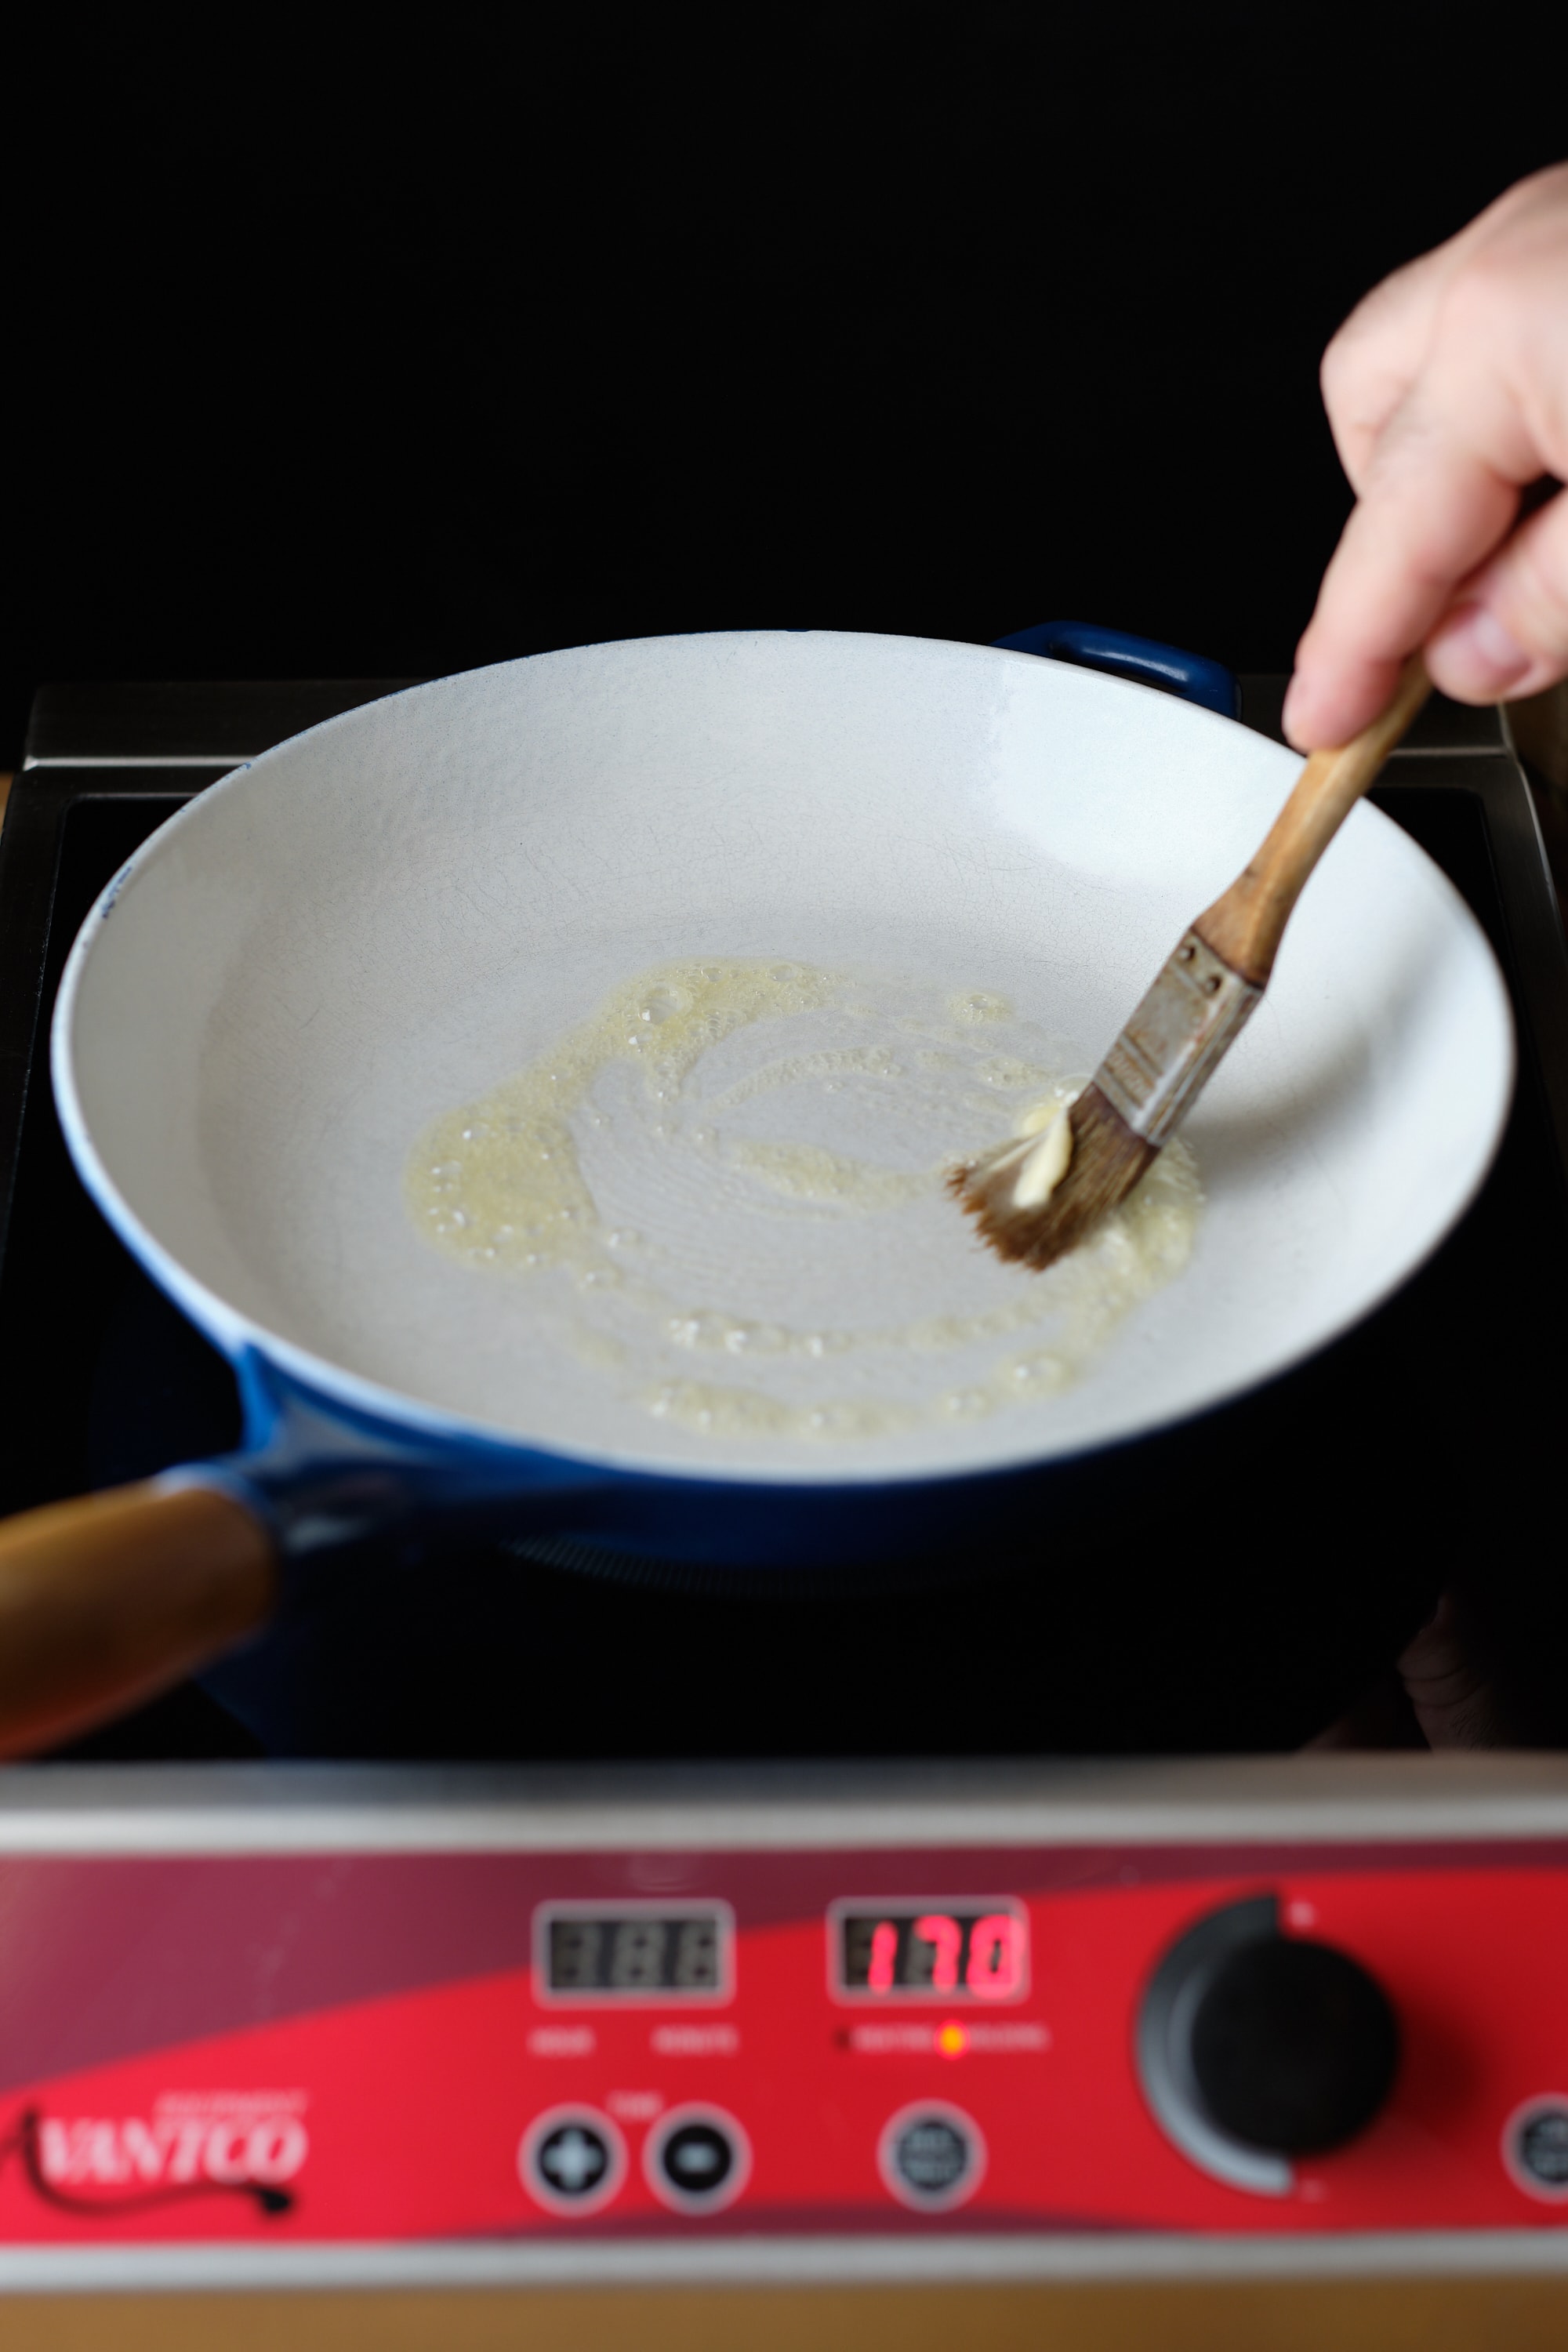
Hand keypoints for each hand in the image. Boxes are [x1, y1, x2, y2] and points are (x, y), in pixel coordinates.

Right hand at [1283, 164, 1567, 751]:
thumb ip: (1555, 598)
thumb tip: (1471, 652)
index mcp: (1506, 328)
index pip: (1388, 538)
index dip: (1351, 652)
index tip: (1323, 725)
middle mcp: (1517, 256)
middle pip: (1376, 407)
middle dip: (1400, 517)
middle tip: (1463, 607)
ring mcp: (1564, 225)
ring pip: (1449, 352)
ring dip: (1467, 456)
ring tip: (1542, 530)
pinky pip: (1526, 321)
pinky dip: (1537, 403)